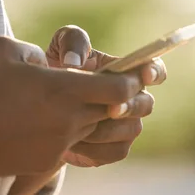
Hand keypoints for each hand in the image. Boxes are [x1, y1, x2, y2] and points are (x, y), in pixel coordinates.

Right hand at [0, 36, 143, 175]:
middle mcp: (68, 120)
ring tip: (67, 103)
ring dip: (89, 115)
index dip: (132, 82)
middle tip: (106, 87)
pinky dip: (67, 131)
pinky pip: (70, 144)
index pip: (119, 90)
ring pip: (92, 128)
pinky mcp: (46, 160)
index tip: (134, 76)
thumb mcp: (4, 49)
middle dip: (115, 99)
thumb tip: (48, 63)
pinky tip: (44, 122)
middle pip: (111, 111)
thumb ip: (36, 50)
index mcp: (63, 90)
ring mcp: (59, 144)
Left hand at [46, 25, 166, 166]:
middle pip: (146, 104)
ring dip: (107, 129)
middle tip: (111, 109)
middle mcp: (131, 98)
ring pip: (132, 129)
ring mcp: (126, 125)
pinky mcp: (113, 148)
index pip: (153, 69)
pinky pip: (116, 151)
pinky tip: (72, 144)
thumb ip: (73, 42)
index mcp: (124, 71)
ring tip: (77, 128)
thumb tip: (74, 63)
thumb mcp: (59, 47)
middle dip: (130, 106)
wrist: (39, 109)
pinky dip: (95, 149)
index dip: (155, 72)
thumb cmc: (55, 70)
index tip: (144, 76)